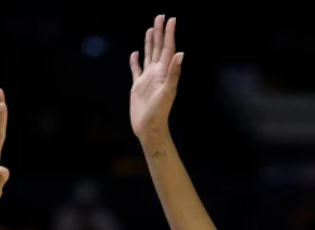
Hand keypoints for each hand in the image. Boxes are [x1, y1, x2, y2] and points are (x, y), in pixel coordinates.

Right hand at [129, 15, 183, 143]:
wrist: (149, 128)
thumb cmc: (159, 112)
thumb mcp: (167, 92)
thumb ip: (174, 73)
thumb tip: (180, 54)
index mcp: (164, 72)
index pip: (167, 48)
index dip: (169, 34)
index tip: (171, 19)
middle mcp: (156, 73)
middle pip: (158, 48)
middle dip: (159, 32)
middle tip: (160, 16)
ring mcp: (147, 79)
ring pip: (148, 55)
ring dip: (149, 42)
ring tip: (150, 29)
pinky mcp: (138, 86)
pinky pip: (136, 70)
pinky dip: (135, 61)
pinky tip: (134, 54)